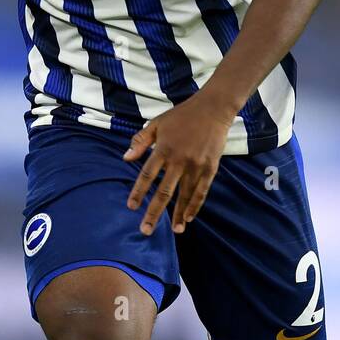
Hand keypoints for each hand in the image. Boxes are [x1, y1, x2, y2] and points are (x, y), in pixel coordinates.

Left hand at [123, 90, 234, 235]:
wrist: (213, 109)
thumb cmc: (182, 115)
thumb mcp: (157, 123)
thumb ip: (141, 141)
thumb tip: (125, 158)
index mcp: (164, 149)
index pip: (147, 175)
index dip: (138, 192)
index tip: (131, 207)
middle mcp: (179, 160)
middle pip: (164, 192)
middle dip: (154, 212)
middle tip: (146, 230)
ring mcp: (196, 165)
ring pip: (185, 195)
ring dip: (178, 214)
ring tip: (174, 231)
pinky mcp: (210, 168)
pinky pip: (202, 191)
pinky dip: (195, 205)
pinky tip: (189, 217)